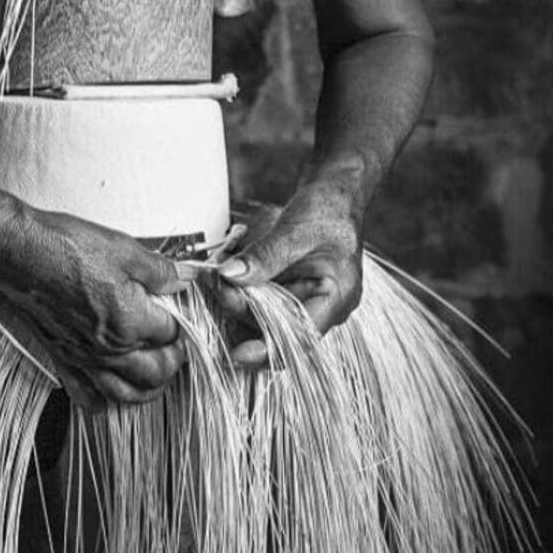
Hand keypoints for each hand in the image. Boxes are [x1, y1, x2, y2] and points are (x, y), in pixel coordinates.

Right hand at [1, 208, 194, 408]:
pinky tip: (107, 402)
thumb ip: (160, 271)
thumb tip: (186, 277)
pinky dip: (98, 404)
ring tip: (155, 376)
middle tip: (176, 345)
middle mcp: (110, 347)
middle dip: (173, 361)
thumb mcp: (123, 249)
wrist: (19, 254)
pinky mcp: (62, 356)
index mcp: (131, 321)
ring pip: (125, 392)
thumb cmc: (67, 248)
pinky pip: (83, 394)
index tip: (179, 311)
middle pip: (155, 371)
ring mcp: (84, 356)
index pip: (170, 333)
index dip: (179, 321)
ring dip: (146, 390)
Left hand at [210, 184, 363, 369]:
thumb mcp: (296, 229)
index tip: (239, 355)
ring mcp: (301, 300)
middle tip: (216, 284)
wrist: (332, 197)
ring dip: (236, 298)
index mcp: (336, 298)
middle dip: (242, 309)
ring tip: (215, 276)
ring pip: (262, 315)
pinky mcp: (284, 292)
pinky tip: (224, 273)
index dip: (271, 350)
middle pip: (275, 327)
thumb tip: (229, 276)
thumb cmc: (326, 211)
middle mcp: (320, 307)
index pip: (303, 337)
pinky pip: (258, 300)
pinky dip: (240, 289)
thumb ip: (265, 255)